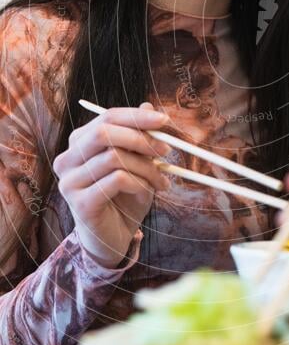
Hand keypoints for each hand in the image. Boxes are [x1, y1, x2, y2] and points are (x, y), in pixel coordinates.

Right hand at [53, 103, 171, 268]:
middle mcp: (67, 159)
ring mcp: (69, 182)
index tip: (164, 121)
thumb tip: (149, 106)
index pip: (106, 117)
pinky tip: (146, 192)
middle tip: (165, 151)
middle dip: (140, 139)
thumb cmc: (124, 196)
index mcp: (79, 143)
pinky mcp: (79, 203)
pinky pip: (117, 180)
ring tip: (160, 180)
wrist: (114, 237)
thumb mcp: (136, 162)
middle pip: (103, 132)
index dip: (136, 116)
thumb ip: (138, 135)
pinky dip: (139, 183)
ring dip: (146, 167)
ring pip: (114, 157)